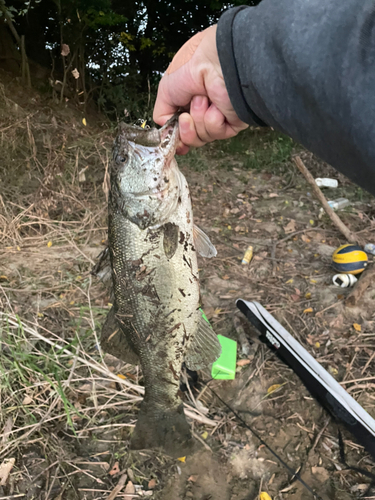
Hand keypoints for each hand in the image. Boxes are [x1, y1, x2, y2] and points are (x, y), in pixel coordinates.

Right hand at [153, 25, 247, 153]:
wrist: (214, 63)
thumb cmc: (191, 68)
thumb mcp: (165, 92)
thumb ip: (162, 116)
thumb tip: (166, 134)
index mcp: (189, 104)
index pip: (183, 131)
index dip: (178, 139)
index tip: (173, 142)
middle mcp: (205, 112)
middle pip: (192, 139)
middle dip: (186, 131)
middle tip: (186, 116)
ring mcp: (219, 118)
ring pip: (203, 138)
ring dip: (198, 119)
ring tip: (202, 100)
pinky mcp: (233, 122)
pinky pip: (217, 134)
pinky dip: (212, 120)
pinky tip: (214, 105)